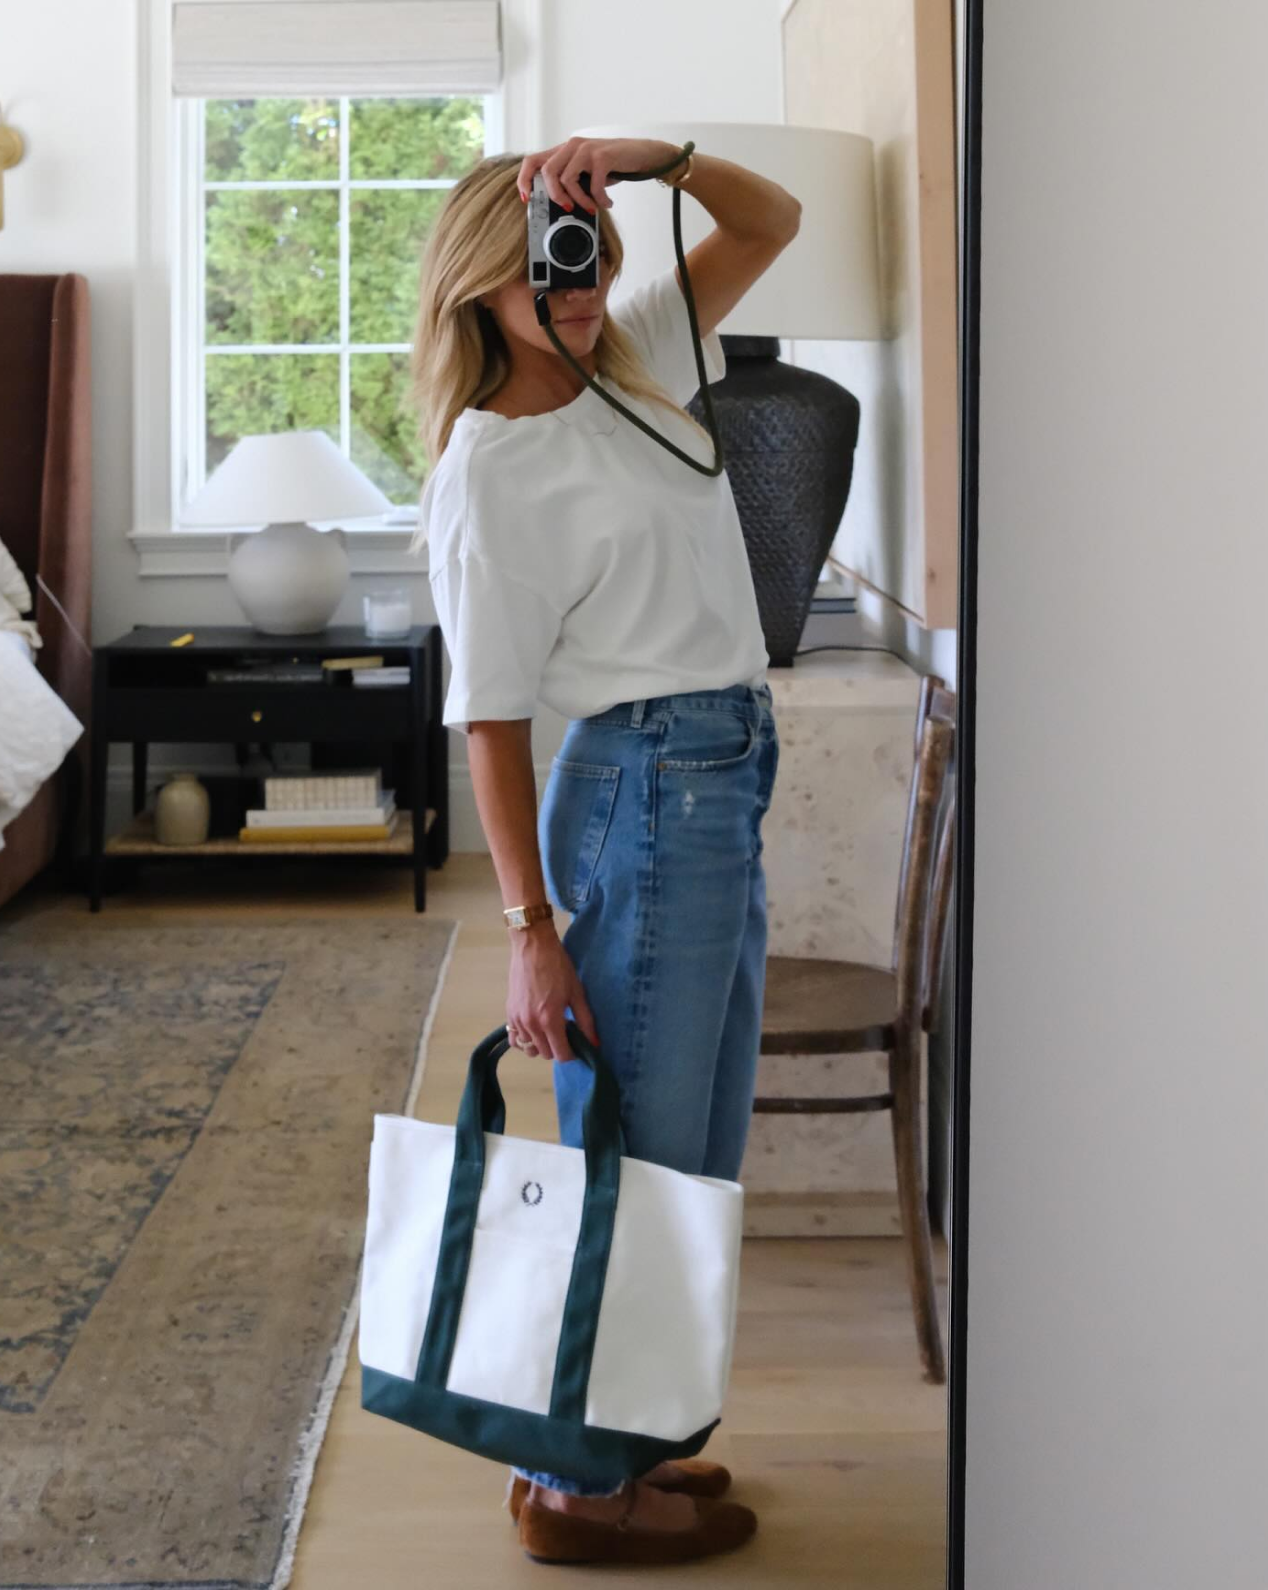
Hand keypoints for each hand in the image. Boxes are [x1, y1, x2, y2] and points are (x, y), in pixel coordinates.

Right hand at [505, 923, 599, 1061]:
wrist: (533, 947)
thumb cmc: (558, 967)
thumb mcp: (576, 993)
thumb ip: (585, 1021)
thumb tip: (595, 1043)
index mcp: (550, 1020)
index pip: (561, 1054)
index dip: (571, 1053)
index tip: (576, 1044)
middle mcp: (531, 1025)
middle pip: (545, 1054)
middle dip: (557, 1048)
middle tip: (565, 1032)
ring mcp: (518, 1020)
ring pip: (529, 1048)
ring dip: (541, 1044)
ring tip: (549, 1029)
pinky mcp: (509, 1013)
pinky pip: (514, 1039)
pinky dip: (524, 1040)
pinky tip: (534, 1029)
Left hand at [516, 137, 685, 215]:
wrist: (642, 154)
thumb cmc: (613, 166)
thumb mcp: (587, 174)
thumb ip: (571, 182)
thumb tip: (558, 206)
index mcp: (564, 151)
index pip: (533, 160)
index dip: (524, 180)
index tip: (527, 199)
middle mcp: (572, 145)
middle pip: (547, 172)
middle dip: (555, 196)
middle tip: (569, 208)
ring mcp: (586, 148)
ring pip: (568, 179)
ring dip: (580, 200)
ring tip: (592, 207)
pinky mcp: (602, 155)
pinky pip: (593, 184)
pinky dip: (599, 199)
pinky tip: (607, 202)